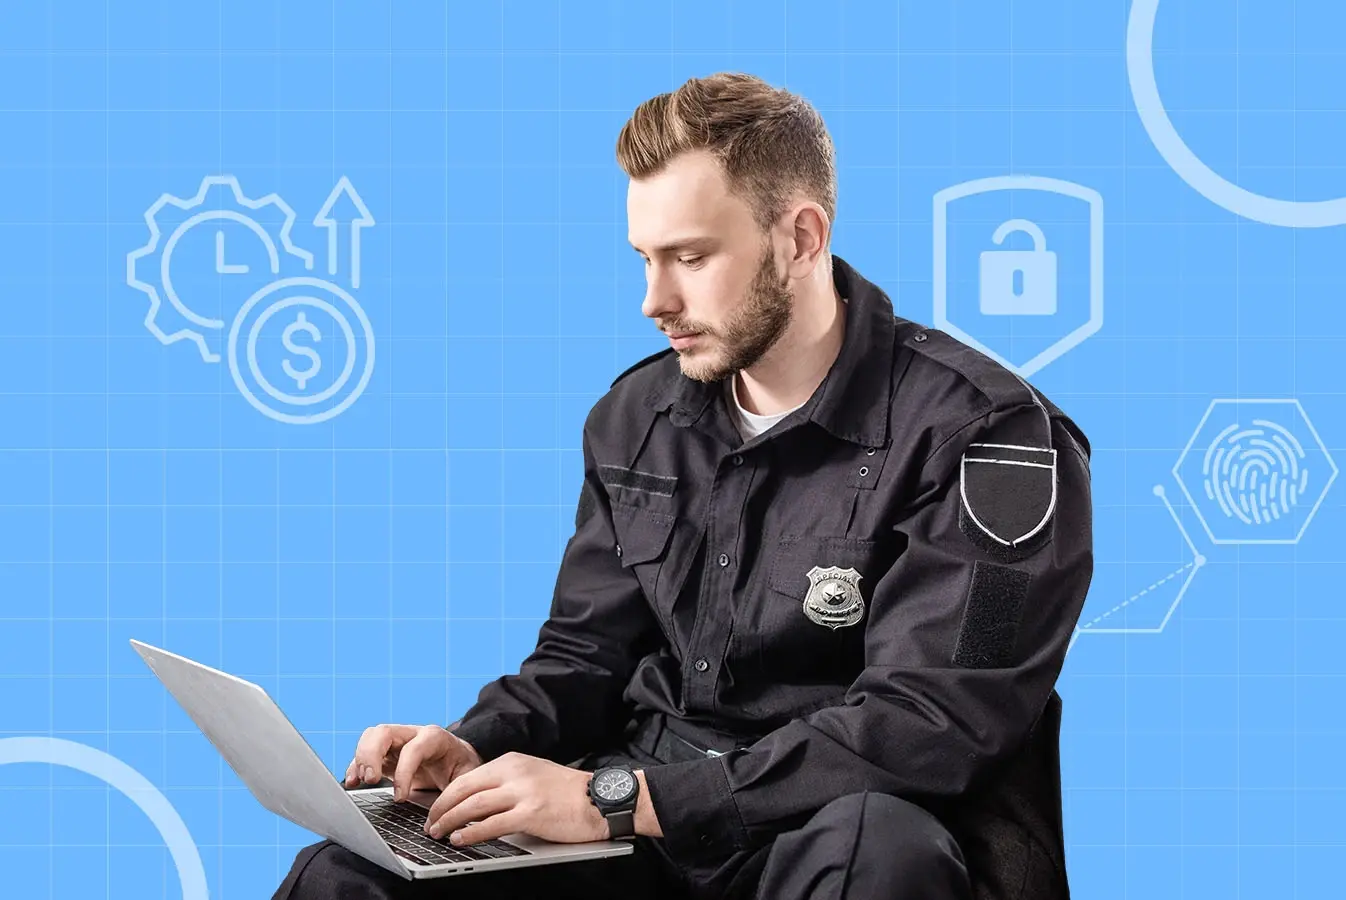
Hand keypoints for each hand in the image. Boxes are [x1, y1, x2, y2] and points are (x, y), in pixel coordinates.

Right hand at [343, 723, 482, 800]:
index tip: (400, 798)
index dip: (403, 772)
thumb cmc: (463, 768)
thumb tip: (438, 819)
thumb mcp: (466, 779)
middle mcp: (412, 735)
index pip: (413, 749)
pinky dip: (355, 766)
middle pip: (384, 732)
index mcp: (435, 738)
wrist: (460, 759)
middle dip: (372, 755)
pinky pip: (365, 753)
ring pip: (371, 737)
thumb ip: (455, 794)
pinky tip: (352, 782)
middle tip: (370, 781)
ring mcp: (397, 742)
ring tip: (358, 781)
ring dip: (360, 759)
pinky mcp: (386, 754)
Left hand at [422, 752, 608, 845]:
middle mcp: (515, 771)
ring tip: (437, 833)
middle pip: (464, 788)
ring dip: (449, 820)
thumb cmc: (570, 793)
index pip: (469, 776)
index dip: (447, 794)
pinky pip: (492, 824)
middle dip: (441, 807)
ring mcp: (523, 791)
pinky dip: (471, 833)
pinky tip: (460, 839)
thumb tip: (477, 803)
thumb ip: (507, 784)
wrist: (603, 799)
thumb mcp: (534, 776)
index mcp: (513, 761)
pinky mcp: (531, 812)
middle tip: (429, 822)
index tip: (435, 808)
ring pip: (473, 805)